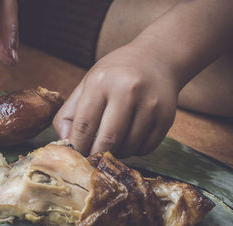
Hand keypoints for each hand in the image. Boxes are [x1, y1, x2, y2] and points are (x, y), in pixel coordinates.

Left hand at [53, 44, 180, 157]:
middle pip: (108, 139)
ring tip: (111, 144)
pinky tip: (129, 139)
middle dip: (96, 155)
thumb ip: (69, 113)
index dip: (77, 146)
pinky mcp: (167, 116)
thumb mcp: (87, 85)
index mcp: (101, 82)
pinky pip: (146, 148)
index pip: (84, 125)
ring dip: (116, 153)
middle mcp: (128, 91)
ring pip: (128, 147)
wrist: (157, 58)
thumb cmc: (115, 74)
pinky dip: (134, 151)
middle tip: (91, 159)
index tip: (74, 156)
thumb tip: (65, 143)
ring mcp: (150, 104)